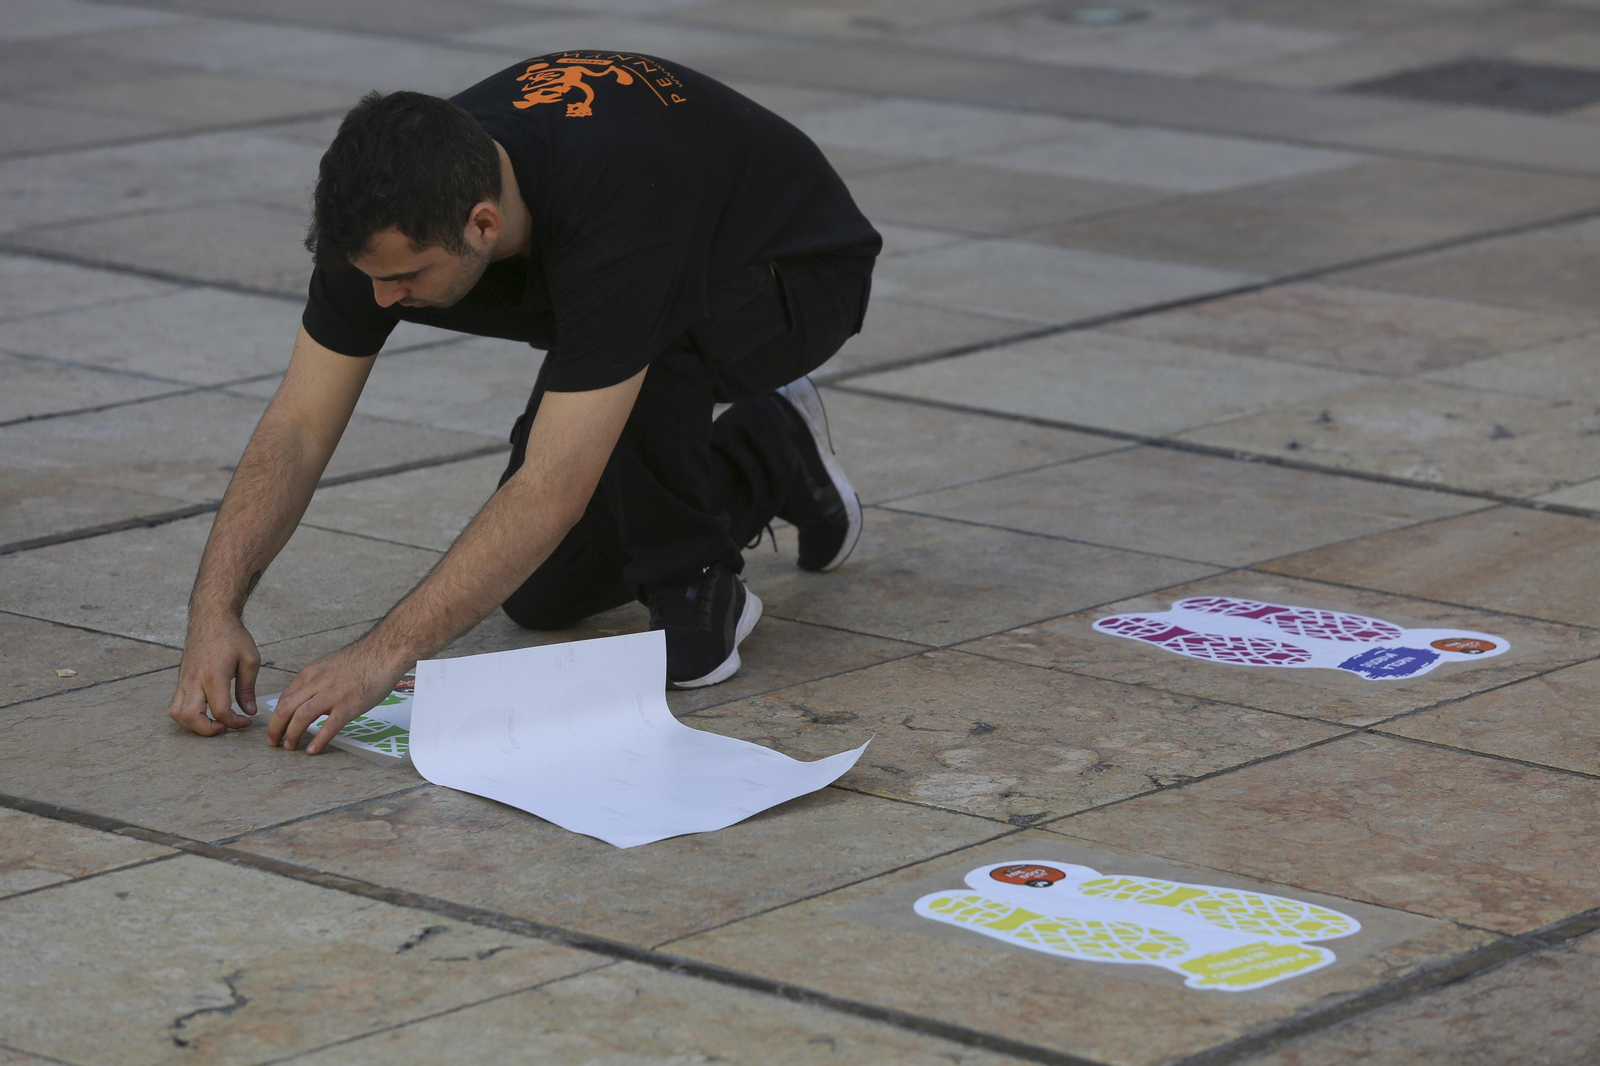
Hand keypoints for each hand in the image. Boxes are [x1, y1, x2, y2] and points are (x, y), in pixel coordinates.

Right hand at [168, 612, 261, 735]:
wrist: (211, 617)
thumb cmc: (232, 636)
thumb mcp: (250, 660)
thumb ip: (248, 688)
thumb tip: (249, 711)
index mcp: (214, 675)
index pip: (220, 711)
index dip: (234, 723)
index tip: (246, 721)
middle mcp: (194, 680)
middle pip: (190, 717)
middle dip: (208, 730)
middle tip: (225, 727)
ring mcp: (183, 680)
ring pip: (176, 714)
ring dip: (193, 725)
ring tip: (213, 722)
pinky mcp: (180, 679)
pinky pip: (175, 704)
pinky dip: (186, 715)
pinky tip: (204, 712)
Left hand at [268, 638, 408, 753]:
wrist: (384, 652)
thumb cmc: (363, 660)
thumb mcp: (330, 666)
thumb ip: (318, 683)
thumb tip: (312, 699)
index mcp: (310, 674)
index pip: (285, 698)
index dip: (277, 716)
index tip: (278, 727)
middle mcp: (316, 683)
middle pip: (285, 708)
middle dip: (275, 729)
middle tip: (273, 743)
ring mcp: (332, 695)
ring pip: (301, 717)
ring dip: (291, 735)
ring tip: (289, 748)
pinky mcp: (349, 705)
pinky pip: (329, 726)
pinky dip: (318, 740)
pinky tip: (312, 751)